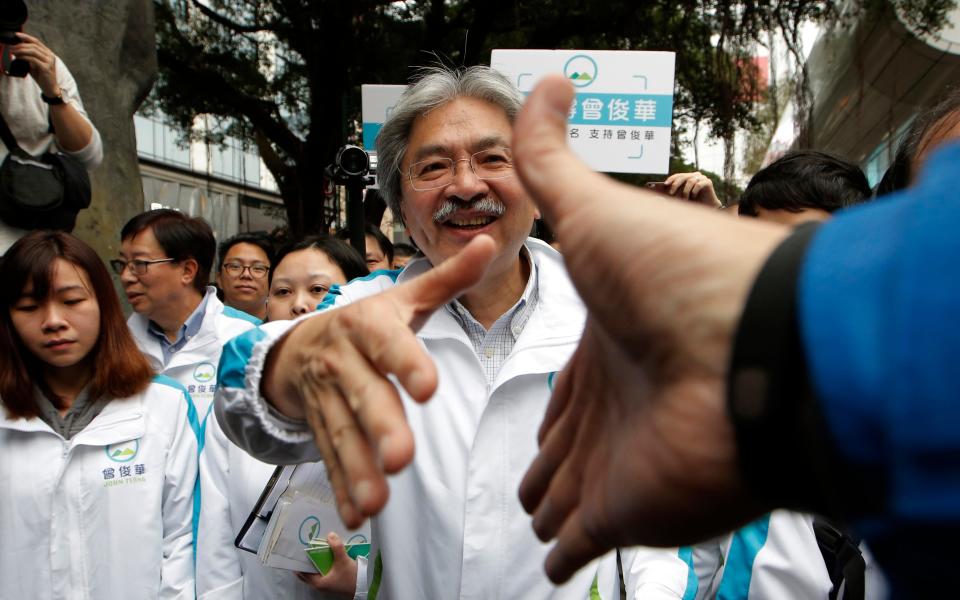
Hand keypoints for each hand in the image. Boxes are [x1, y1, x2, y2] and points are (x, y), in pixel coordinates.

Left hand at [10, 33, 58, 95]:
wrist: (50, 88)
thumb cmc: (42, 77)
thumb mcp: (34, 64)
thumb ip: (28, 56)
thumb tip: (17, 50)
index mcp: (48, 53)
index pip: (36, 41)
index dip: (26, 37)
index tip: (16, 35)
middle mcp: (50, 56)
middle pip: (34, 45)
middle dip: (20, 45)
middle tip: (11, 47)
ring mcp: (49, 62)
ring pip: (33, 51)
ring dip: (21, 50)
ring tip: (13, 52)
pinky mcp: (47, 68)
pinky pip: (33, 59)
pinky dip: (24, 57)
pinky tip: (19, 58)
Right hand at [262, 235, 496, 526]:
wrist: (295, 345)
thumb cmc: (366, 323)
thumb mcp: (403, 297)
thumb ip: (448, 280)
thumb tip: (489, 244)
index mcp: (367, 325)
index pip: (388, 343)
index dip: (406, 363)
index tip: (429, 389)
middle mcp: (342, 360)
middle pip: (363, 396)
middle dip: (380, 428)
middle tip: (401, 459)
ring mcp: (326, 397)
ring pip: (342, 434)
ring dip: (356, 470)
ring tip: (377, 502)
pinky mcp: (318, 425)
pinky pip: (327, 457)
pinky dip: (339, 487)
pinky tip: (355, 515)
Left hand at [296, 532, 358, 596]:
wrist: (365, 586)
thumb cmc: (351, 577)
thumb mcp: (343, 561)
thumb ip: (336, 547)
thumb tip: (330, 534)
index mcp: (317, 582)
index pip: (301, 572)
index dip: (299, 561)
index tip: (298, 550)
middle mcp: (320, 584)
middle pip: (308, 570)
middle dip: (308, 559)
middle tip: (307, 546)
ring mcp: (327, 583)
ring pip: (316, 570)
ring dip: (316, 561)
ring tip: (316, 547)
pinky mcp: (333, 581)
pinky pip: (324, 570)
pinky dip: (323, 563)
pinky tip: (328, 554)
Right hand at [512, 75, 788, 581]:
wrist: (745, 343)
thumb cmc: (676, 273)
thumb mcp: (597, 207)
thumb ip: (555, 159)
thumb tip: (545, 84)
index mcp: (612, 346)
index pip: (574, 385)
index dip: (555, 409)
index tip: (539, 429)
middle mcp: (623, 404)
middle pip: (577, 444)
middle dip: (553, 467)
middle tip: (533, 489)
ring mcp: (628, 459)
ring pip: (583, 493)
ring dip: (561, 511)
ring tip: (542, 526)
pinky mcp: (631, 506)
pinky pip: (590, 540)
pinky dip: (570, 553)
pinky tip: (555, 563)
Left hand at [663, 171, 721, 206]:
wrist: (707, 206)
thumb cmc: (694, 201)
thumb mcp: (682, 196)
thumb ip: (675, 192)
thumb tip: (663, 192)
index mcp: (688, 176)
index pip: (678, 175)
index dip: (672, 179)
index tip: (665, 184)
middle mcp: (695, 175)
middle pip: (683, 177)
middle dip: (676, 185)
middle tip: (671, 193)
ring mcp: (702, 177)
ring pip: (690, 181)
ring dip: (686, 191)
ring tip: (685, 199)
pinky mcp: (708, 182)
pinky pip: (698, 184)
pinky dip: (694, 191)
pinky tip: (693, 196)